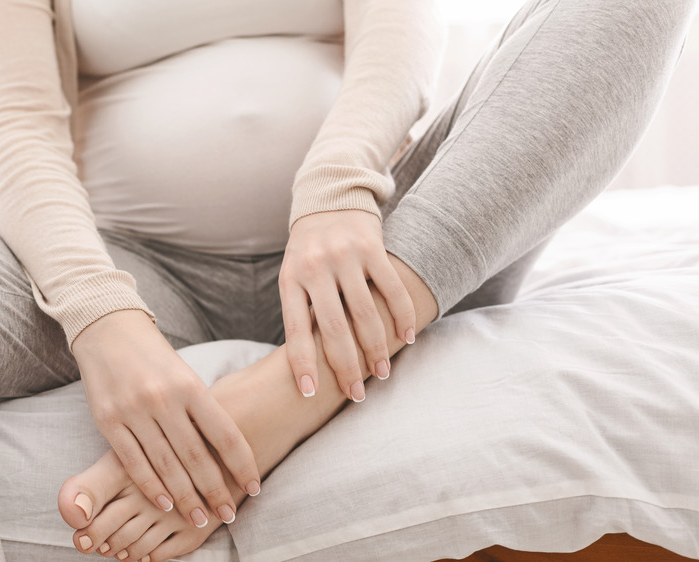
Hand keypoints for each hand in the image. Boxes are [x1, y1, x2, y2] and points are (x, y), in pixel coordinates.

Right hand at [71, 310, 259, 526]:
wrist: (108, 329)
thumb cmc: (154, 356)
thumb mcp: (185, 374)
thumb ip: (201, 408)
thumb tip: (228, 450)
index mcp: (190, 385)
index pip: (225, 434)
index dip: (243, 464)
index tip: (255, 487)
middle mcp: (163, 399)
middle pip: (196, 457)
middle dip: (215, 491)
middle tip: (228, 515)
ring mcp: (133, 411)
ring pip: (166, 465)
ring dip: (185, 498)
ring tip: (200, 519)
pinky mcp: (108, 421)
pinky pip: (133, 463)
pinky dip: (151, 487)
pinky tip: (166, 504)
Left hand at [280, 210, 415, 400]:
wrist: (328, 197)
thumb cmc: (308, 250)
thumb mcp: (294, 274)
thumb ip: (301, 309)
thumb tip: (308, 361)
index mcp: (291, 279)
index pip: (295, 329)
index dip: (302, 363)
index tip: (309, 392)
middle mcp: (316, 268)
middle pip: (334, 329)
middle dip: (346, 366)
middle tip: (356, 394)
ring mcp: (345, 257)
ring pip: (365, 314)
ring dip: (376, 348)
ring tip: (382, 372)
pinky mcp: (372, 247)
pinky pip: (392, 289)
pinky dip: (402, 317)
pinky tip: (407, 338)